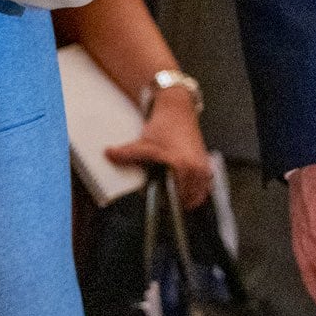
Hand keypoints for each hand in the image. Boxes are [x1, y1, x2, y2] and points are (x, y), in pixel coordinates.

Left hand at [104, 87, 211, 209]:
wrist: (177, 110)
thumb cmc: (164, 125)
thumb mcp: (144, 143)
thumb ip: (126, 153)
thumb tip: (109, 155)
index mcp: (181, 166)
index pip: (176, 199)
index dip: (166, 204)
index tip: (160, 204)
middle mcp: (196, 168)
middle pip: (187, 199)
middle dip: (176, 201)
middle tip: (164, 196)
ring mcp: (203, 166)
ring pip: (197, 195)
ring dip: (187, 197)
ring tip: (174, 192)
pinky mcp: (207, 164)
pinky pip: (204, 187)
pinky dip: (196, 190)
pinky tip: (185, 187)